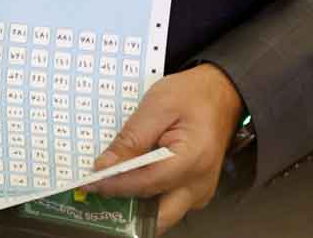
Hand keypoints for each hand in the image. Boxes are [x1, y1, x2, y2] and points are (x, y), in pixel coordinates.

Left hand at [86, 64, 244, 233]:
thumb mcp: (158, 105)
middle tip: (101, 191)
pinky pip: (167, 204)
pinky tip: (133, 178)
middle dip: (126, 210)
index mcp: (192, 161)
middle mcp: (199, 185)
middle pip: (156, 218)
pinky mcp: (195, 191)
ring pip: (160, 215)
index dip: (115, 186)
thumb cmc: (194, 95)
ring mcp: (199, 192)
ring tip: (114, 183)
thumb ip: (131, 138)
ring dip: (135, 204)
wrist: (222, 94)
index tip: (90, 182)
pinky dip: (147, 196)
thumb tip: (105, 166)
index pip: (145, 185)